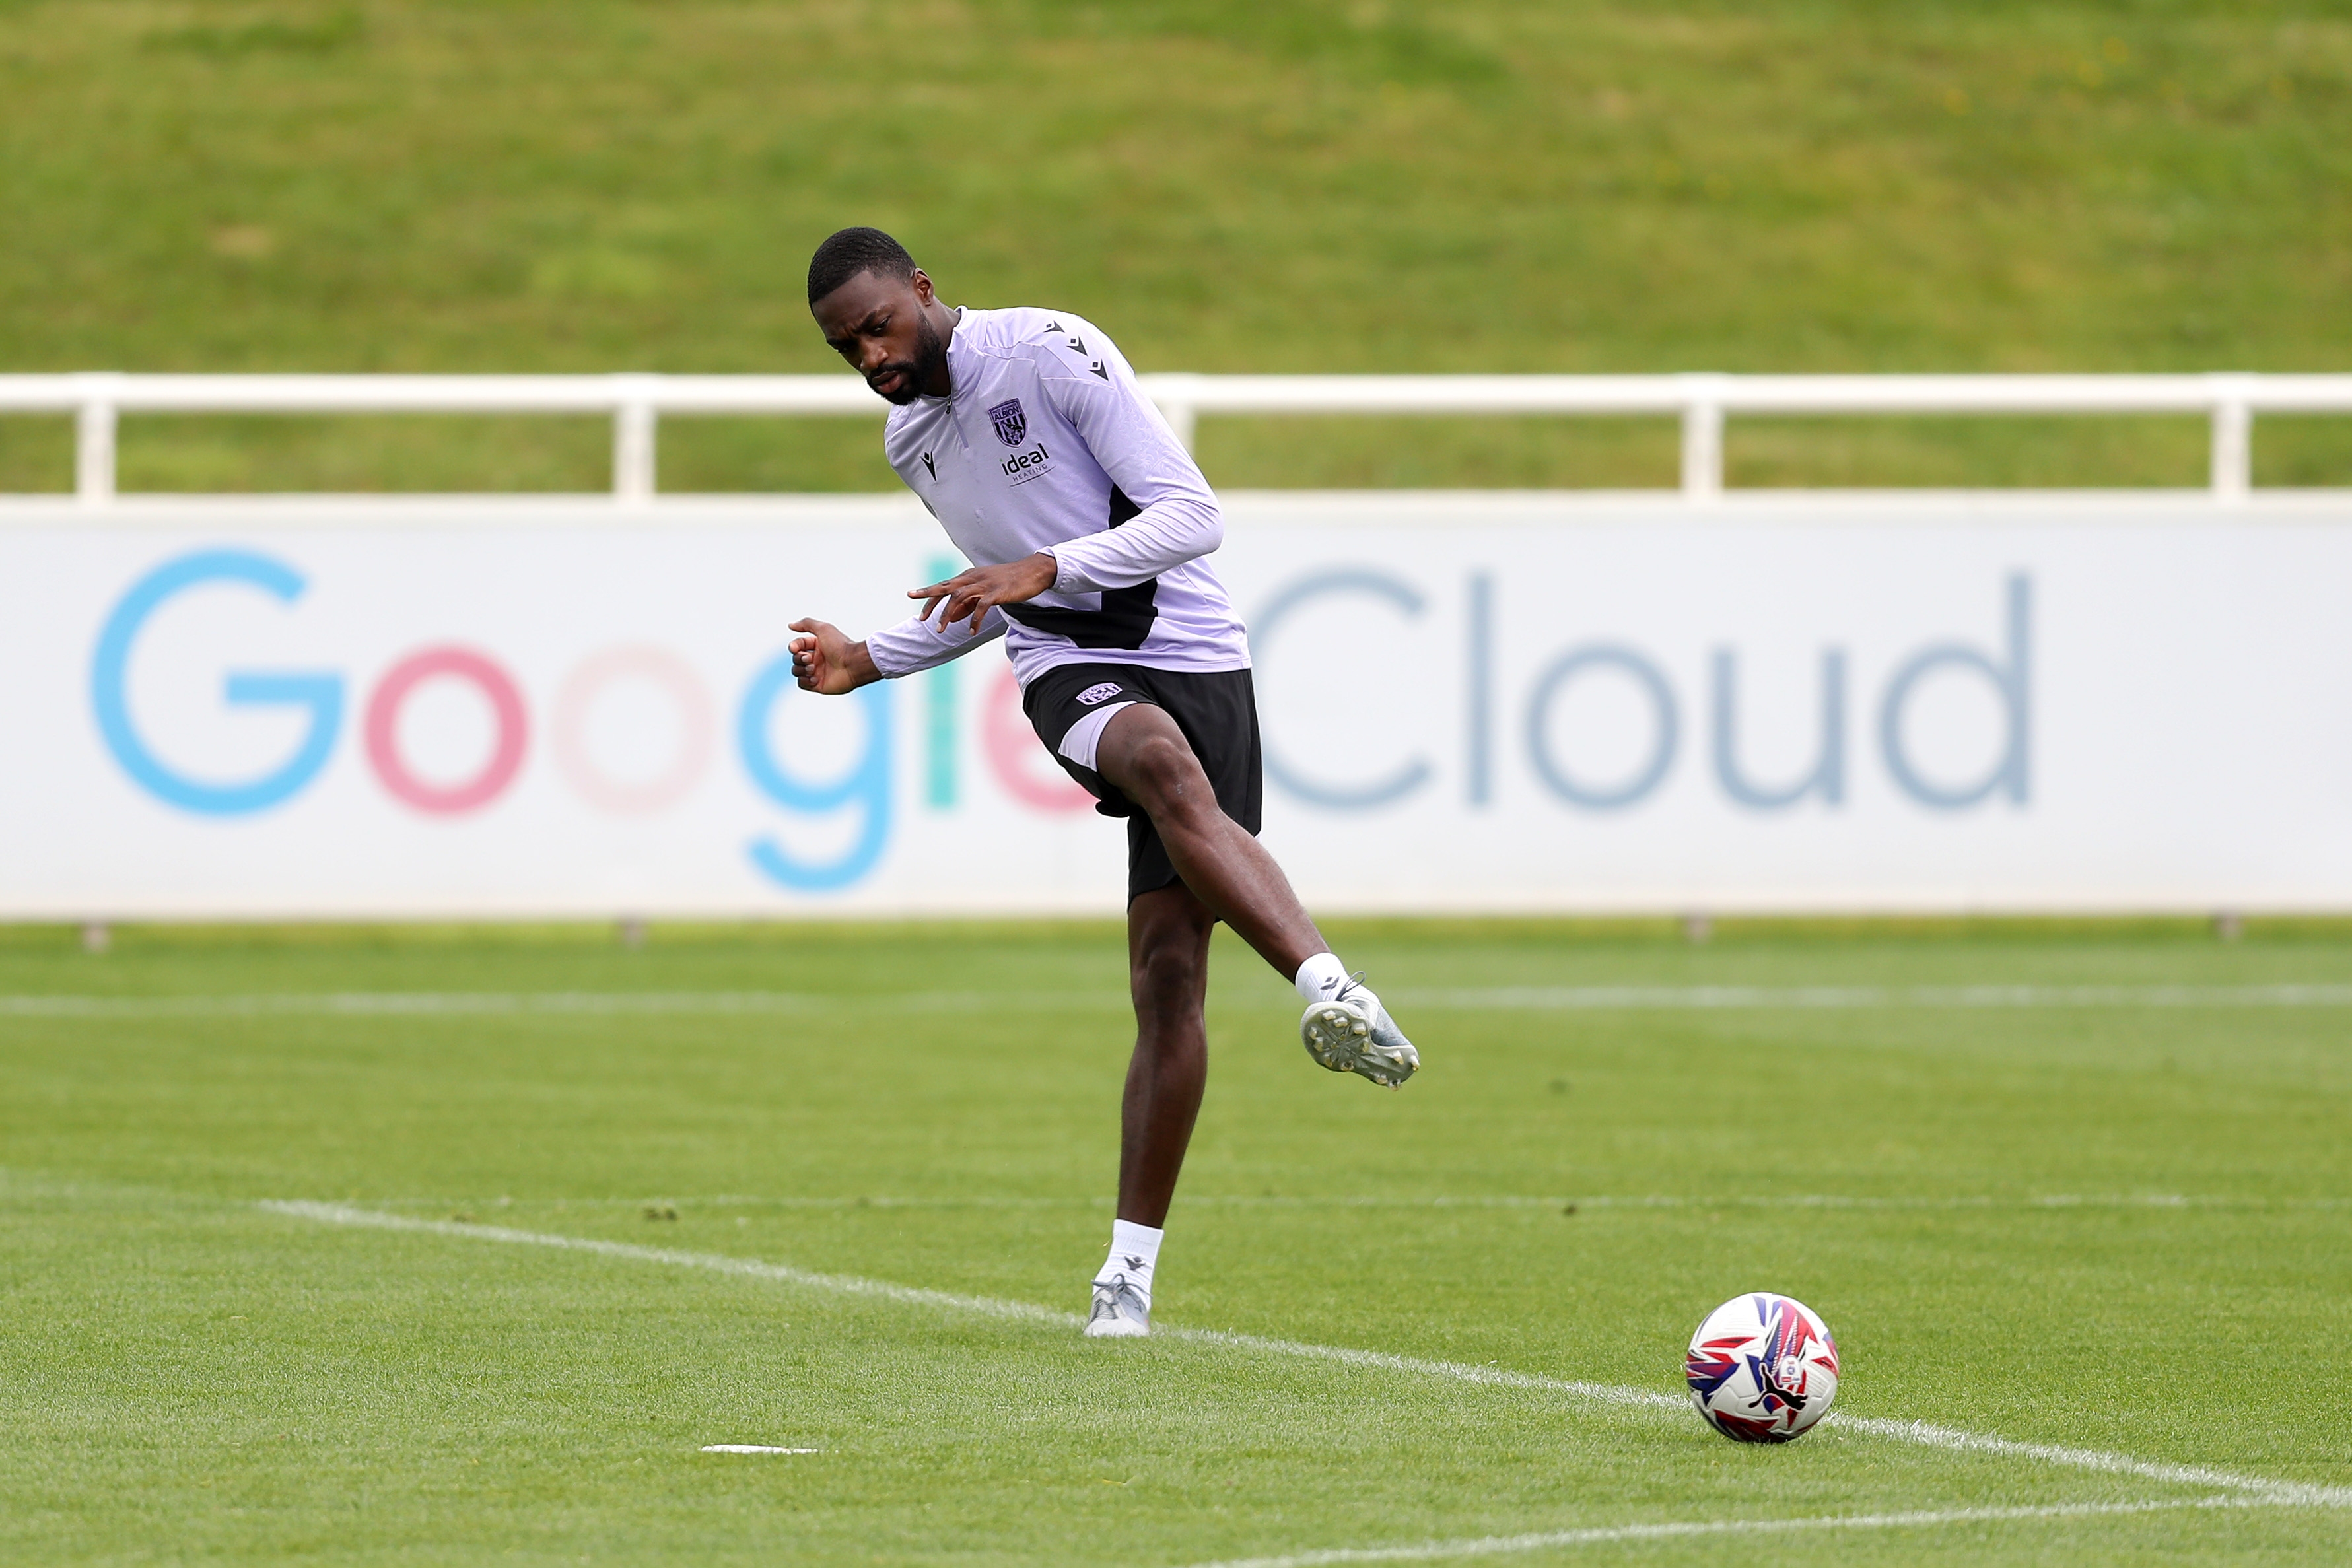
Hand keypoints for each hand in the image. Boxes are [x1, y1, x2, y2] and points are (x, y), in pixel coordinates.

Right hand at [788, 618, 877, 693]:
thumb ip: (806, 624)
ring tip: (812, 668)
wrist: (853, 664)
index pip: (797, 645)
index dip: (794, 646)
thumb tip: (790, 625)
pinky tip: (815, 678)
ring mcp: (817, 672)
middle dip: (798, 658)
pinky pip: (802, 684)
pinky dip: (804, 681)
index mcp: (817, 646)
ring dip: (801, 669)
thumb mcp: (823, 628)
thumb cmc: (840, 645)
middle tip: (809, 659)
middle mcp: (816, 659)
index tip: (796, 648)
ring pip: (796, 671)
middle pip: (795, 658)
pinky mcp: (819, 685)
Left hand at [910, 553, 1057, 634]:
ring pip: (959, 598)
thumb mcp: (985, 591)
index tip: (911, 595)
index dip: (927, 591)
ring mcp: (985, 584)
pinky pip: (981, 607)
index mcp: (969, 576)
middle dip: (930, 602)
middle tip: (921, 619)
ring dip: (948, 615)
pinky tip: (970, 632)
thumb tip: (952, 616)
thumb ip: (968, 603)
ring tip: (940, 630)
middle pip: (946, 589)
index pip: (944, 585)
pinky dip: (974, 620)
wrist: (1033, 571)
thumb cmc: (1009, 582)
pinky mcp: (997, 592)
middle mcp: (973, 578)